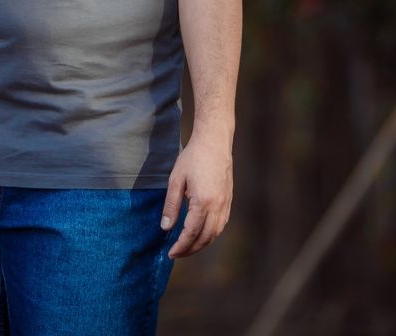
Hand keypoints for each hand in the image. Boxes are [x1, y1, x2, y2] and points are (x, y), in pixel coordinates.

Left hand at [162, 136, 232, 258]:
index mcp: (203, 202)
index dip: (181, 246)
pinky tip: (201, 234)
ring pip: (215, 233)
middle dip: (190, 250)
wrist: (214, 142)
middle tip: (177, 254)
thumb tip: (166, 228)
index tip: (171, 253)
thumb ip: (171, 205)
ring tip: (187, 247)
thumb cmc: (193, 158)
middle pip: (205, 238)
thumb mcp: (176, 180)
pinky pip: (221, 224)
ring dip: (201, 244)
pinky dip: (211, 234)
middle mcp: (217, 206)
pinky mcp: (229, 200)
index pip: (191, 233)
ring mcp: (226, 204)